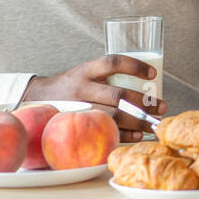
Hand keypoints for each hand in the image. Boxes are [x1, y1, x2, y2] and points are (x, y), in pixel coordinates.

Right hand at [20, 55, 166, 142]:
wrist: (36, 98)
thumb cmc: (72, 85)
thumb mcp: (85, 72)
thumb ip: (108, 76)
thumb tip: (148, 84)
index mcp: (85, 70)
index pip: (112, 62)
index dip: (134, 66)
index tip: (153, 73)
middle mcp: (80, 88)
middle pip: (117, 95)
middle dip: (143, 102)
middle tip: (161, 106)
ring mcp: (77, 109)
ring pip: (112, 116)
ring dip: (137, 121)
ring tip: (153, 122)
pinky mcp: (75, 126)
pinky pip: (102, 131)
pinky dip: (124, 134)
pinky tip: (137, 135)